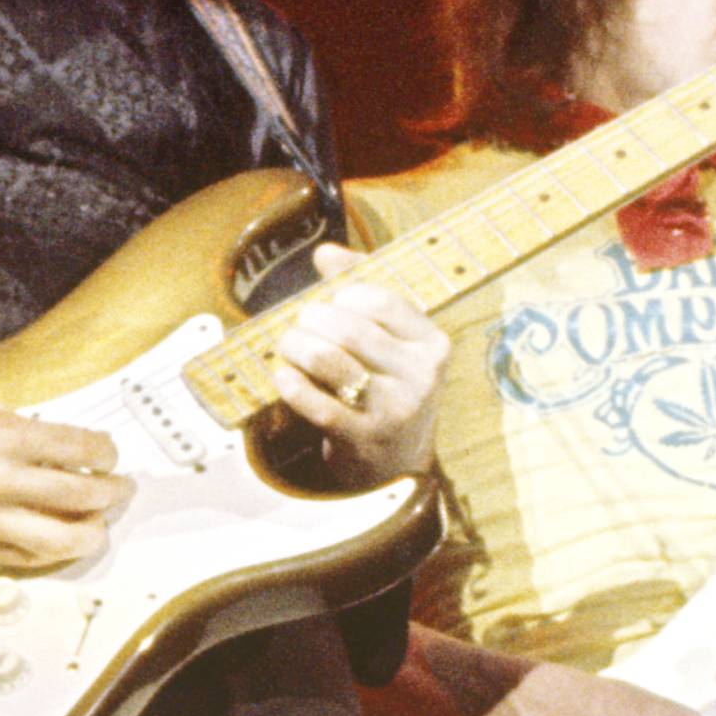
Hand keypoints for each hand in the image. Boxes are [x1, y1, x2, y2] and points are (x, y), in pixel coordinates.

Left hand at [266, 247, 443, 477]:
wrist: (398, 463)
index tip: (326, 304)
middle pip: (350, 328)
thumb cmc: (387, 386)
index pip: (380, 299)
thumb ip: (363, 291)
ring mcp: (395, 411)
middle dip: (310, 319)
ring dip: (295, 347)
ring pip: (330, 361)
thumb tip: (325, 252)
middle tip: (296, 325)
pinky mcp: (364, 439)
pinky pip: (318, 405)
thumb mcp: (391, 341)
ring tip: (286, 346)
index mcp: (432, 344)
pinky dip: (292, 385)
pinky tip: (283, 376)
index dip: (342, 294)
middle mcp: (421, 377)